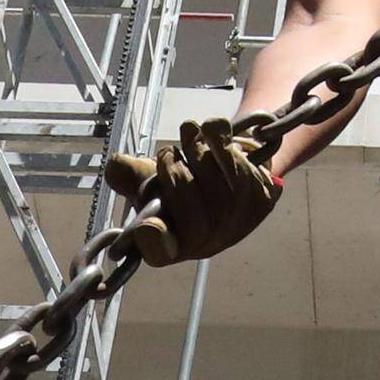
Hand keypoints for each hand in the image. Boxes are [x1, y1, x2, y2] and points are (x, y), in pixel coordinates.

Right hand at [97, 109, 283, 262]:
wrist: (232, 161)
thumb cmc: (186, 176)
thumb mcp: (151, 176)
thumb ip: (131, 174)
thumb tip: (116, 166)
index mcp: (172, 244)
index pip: (160, 251)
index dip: (153, 242)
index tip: (145, 226)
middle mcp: (206, 244)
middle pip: (195, 221)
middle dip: (177, 178)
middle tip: (168, 152)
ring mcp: (238, 226)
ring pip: (220, 195)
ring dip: (200, 155)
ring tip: (188, 131)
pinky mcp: (263, 202)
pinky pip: (245, 174)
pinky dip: (225, 145)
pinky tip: (213, 128)